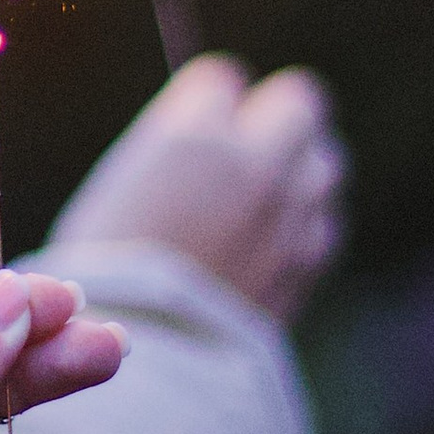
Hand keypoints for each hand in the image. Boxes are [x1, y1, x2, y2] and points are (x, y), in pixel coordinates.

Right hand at [47, 52, 346, 320]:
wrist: (149, 355)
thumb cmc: (108, 272)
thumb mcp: (119, 189)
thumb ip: (176, 147)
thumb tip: (207, 129)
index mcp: (195, 137)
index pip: (223, 79)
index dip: (208, 101)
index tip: (197, 120)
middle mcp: (255, 163)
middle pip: (300, 103)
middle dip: (279, 116)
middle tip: (252, 142)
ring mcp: (292, 213)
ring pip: (324, 162)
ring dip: (300, 169)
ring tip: (265, 196)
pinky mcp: (308, 261)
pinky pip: (323, 221)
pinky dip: (305, 223)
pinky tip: (272, 241)